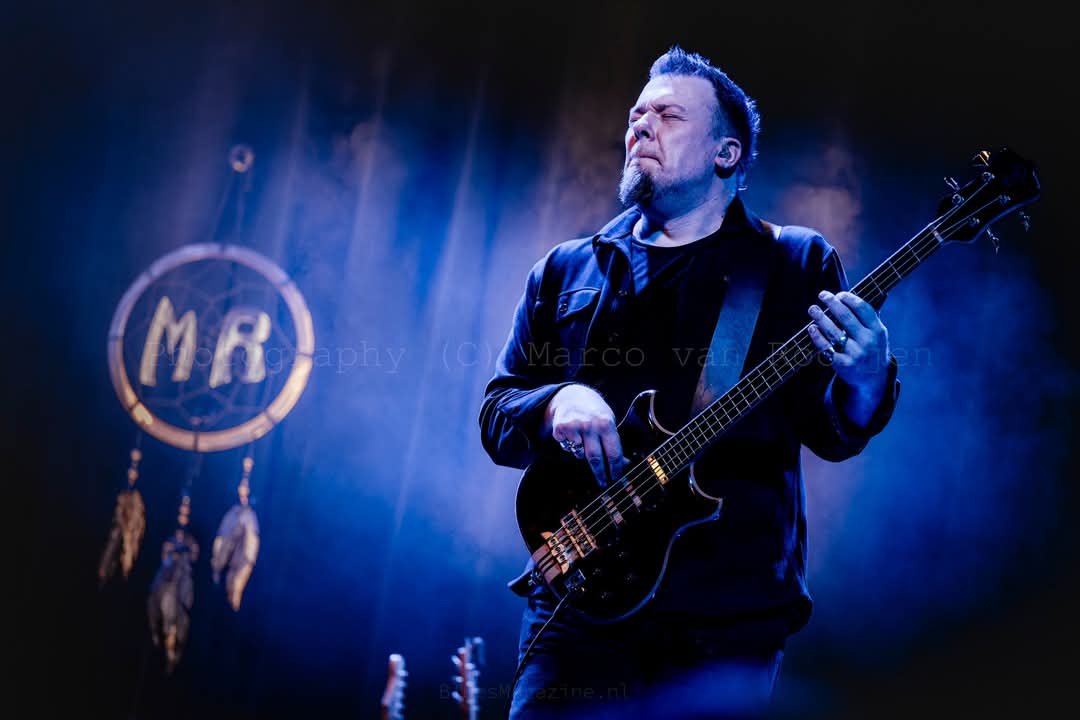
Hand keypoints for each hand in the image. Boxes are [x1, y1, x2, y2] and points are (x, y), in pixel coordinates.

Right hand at [544, 384, 627, 488]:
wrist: (571, 396)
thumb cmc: (594, 413)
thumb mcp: (608, 422)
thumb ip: (614, 442)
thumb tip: (625, 463)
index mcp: (606, 424)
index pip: (613, 452)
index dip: (615, 469)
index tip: (615, 479)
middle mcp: (590, 425)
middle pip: (596, 459)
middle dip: (600, 474)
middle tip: (603, 483)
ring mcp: (574, 427)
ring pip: (579, 454)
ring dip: (582, 453)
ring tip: (583, 442)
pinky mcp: (560, 429)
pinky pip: (567, 449)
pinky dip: (570, 446)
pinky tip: (572, 435)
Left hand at [807, 290, 890, 410]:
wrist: (873, 380)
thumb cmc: (872, 350)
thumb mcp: (878, 335)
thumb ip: (868, 318)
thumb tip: (852, 297)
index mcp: (878, 331)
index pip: (863, 309)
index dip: (849, 299)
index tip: (839, 294)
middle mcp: (868, 341)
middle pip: (846, 317)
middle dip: (832, 303)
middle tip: (822, 295)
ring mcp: (855, 354)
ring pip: (834, 332)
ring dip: (820, 318)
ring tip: (812, 309)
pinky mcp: (843, 364)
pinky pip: (827, 348)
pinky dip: (817, 337)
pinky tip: (812, 328)